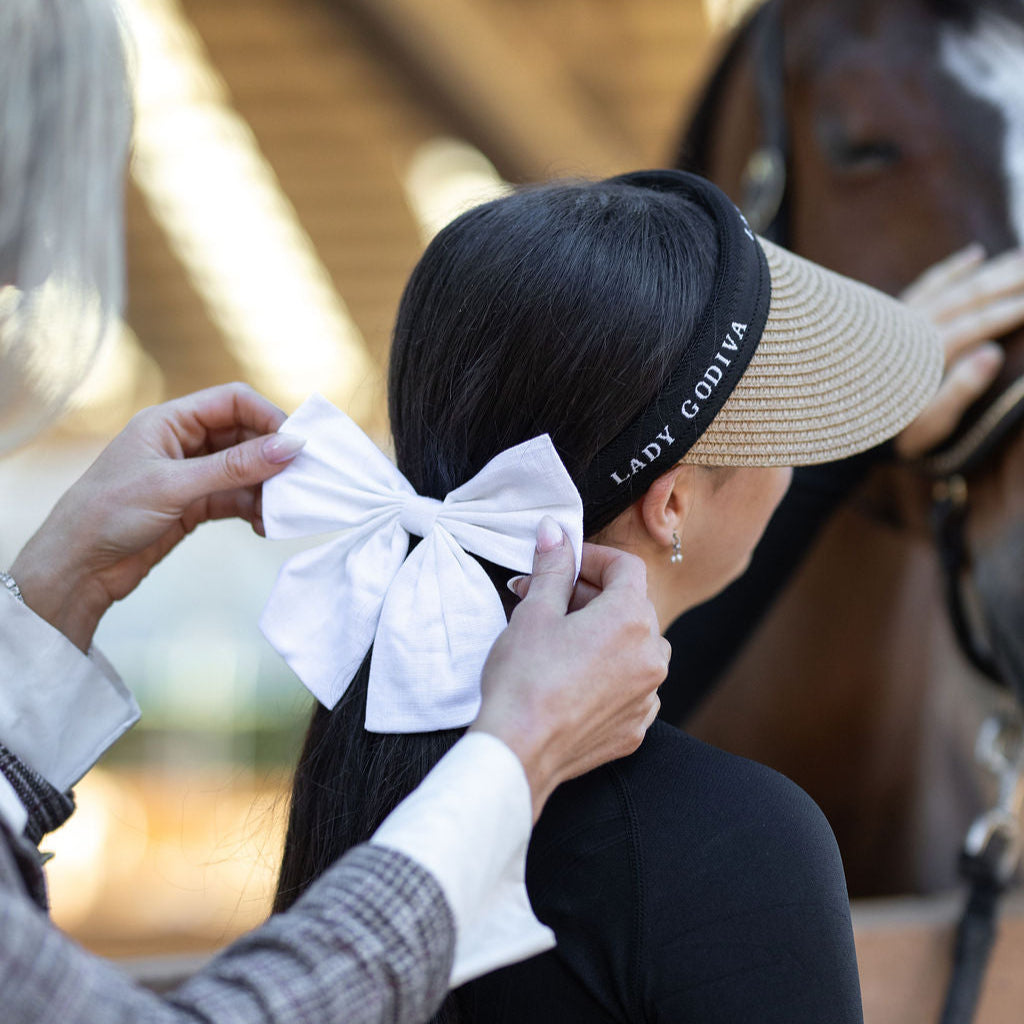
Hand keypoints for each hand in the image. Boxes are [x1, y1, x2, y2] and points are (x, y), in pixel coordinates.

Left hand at [11, 383, 301, 650]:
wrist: (77, 568)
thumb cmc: (109, 514)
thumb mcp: (175, 486)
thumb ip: (235, 467)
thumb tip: (290, 446)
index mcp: (169, 421)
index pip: (232, 401)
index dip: (267, 417)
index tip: (295, 444)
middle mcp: (182, 442)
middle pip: (244, 435)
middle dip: (272, 456)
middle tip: (299, 480)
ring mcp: (190, 475)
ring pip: (244, 470)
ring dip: (267, 488)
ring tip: (281, 510)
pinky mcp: (194, 506)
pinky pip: (236, 498)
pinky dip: (254, 509)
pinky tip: (264, 525)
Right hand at [471, 516, 668, 820]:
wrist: (518, 752)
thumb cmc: (524, 681)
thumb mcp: (534, 613)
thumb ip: (553, 568)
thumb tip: (556, 532)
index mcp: (631, 619)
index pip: (627, 568)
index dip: (594, 558)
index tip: (565, 561)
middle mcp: (652, 656)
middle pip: (631, 606)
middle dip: (590, 595)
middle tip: (547, 598)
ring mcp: (648, 695)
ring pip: (635, 647)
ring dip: (603, 633)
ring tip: (560, 638)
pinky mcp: (635, 726)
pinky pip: (632, 686)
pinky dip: (610, 673)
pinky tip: (573, 677)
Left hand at [896, 245, 1023, 457]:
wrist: (834, 418)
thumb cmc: (887, 432)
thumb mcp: (926, 424)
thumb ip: (958, 391)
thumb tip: (992, 353)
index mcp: (927, 355)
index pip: (979, 324)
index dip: (1012, 310)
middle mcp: (913, 329)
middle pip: (969, 296)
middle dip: (1008, 279)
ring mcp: (900, 319)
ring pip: (951, 285)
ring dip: (989, 269)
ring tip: (1022, 254)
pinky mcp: (888, 317)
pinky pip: (925, 285)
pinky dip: (951, 269)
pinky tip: (974, 255)